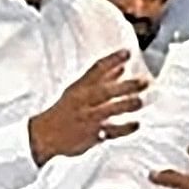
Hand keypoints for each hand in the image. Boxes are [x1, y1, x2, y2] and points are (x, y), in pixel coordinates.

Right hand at [29, 53, 147, 162]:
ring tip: (140, 101)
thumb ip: (101, 79)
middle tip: (144, 81)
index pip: (96, 70)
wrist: (44, 136)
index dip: (112, 60)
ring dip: (126, 105)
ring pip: (109, 110)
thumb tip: (122, 68)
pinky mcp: (91, 136)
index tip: (127, 52)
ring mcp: (87, 118)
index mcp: (79, 88)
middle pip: (105, 90)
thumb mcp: (77, 91)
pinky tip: (136, 124)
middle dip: (125, 86)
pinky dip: (124, 128)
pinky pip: (111, 131)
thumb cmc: (64, 111)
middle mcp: (83, 102)